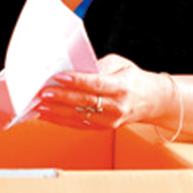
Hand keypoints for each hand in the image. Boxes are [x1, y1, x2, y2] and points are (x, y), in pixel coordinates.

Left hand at [36, 54, 172, 129]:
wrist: (152, 101)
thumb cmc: (131, 78)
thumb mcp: (119, 64)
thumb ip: (97, 66)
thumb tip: (71, 68)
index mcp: (122, 86)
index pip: (96, 84)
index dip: (76, 81)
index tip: (58, 77)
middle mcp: (117, 105)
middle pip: (85, 102)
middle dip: (61, 97)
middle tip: (43, 93)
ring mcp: (111, 120)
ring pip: (80, 116)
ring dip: (57, 112)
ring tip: (40, 105)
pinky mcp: (105, 128)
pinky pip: (80, 125)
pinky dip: (61, 121)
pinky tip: (47, 115)